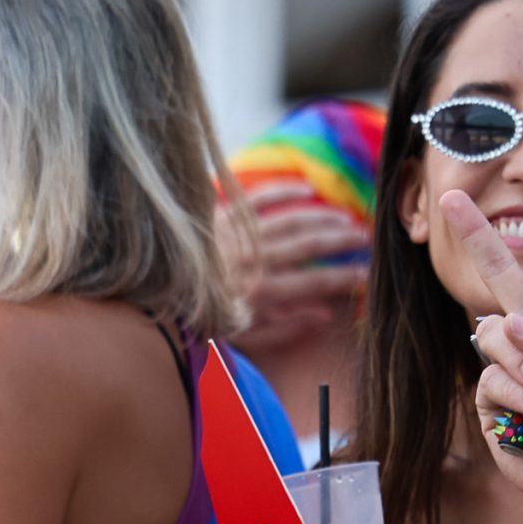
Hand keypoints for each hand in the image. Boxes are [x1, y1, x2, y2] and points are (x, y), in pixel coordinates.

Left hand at [219, 183, 371, 355]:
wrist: (154, 296)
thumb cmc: (202, 319)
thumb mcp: (245, 335)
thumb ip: (286, 327)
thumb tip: (326, 314)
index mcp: (259, 292)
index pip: (314, 282)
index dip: (345, 278)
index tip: (368, 275)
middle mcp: (251, 259)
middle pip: (307, 245)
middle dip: (341, 241)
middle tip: (367, 238)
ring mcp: (236, 234)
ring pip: (289, 219)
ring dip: (322, 216)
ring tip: (347, 217)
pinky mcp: (219, 216)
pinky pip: (256, 197)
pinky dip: (282, 190)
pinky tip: (307, 188)